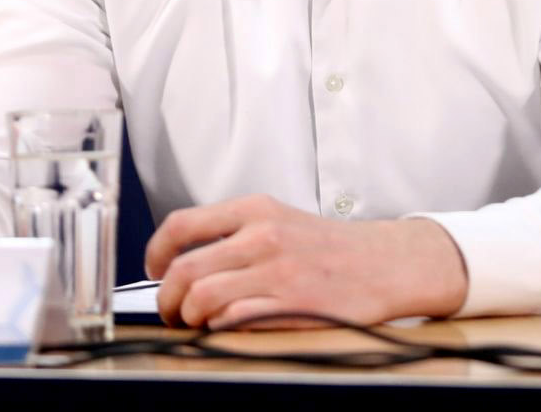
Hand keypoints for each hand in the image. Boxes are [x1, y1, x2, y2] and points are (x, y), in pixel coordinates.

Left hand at [143, 194, 467, 328]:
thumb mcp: (281, 219)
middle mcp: (263, 236)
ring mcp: (279, 272)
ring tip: (197, 324)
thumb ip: (235, 233)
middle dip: (166, 299)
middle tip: (171, 312)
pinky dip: (220, 329)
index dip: (155, 253)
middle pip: (184, 270)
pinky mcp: (293, 306)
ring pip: (203, 299)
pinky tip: (226, 328)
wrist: (387, 262)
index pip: (181, 225)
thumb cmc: (330, 246)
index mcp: (256, 210)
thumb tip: (184, 261)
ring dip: (190, 318)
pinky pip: (235, 321)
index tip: (153, 270)